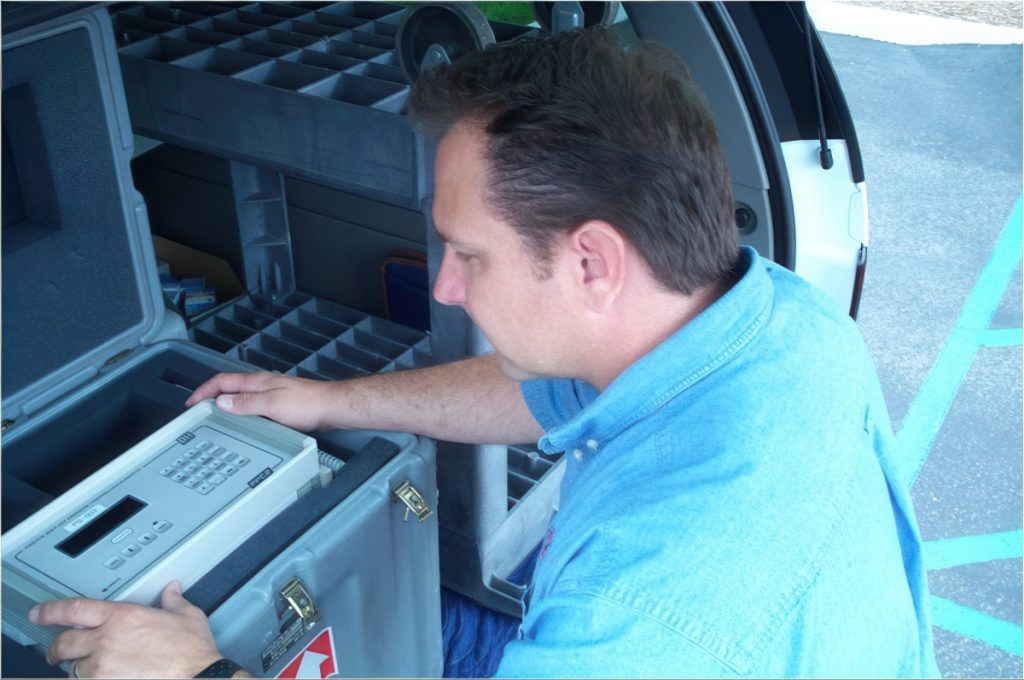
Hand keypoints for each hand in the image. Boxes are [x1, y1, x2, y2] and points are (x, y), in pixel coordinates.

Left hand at [32, 581, 223, 678]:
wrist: (197, 677)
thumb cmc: (192, 651)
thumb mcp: (187, 616)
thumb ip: (174, 601)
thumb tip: (171, 591)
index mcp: (124, 617)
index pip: (75, 609)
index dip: (51, 610)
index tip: (40, 613)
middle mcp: (108, 640)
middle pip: (63, 643)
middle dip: (56, 648)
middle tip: (58, 652)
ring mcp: (105, 667)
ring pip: (73, 669)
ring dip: (77, 668)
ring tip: (89, 669)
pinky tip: (103, 678)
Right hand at [186, 371, 330, 431]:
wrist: (332, 407)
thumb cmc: (308, 404)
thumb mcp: (272, 405)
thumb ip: (246, 403)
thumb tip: (222, 402)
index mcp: (256, 382)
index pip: (222, 381)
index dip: (203, 391)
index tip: (190, 403)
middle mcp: (262, 385)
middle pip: (229, 387)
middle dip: (211, 397)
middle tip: (198, 412)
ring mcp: (271, 393)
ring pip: (240, 397)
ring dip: (226, 405)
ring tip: (215, 419)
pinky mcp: (280, 404)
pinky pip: (252, 406)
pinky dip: (241, 412)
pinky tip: (243, 423)